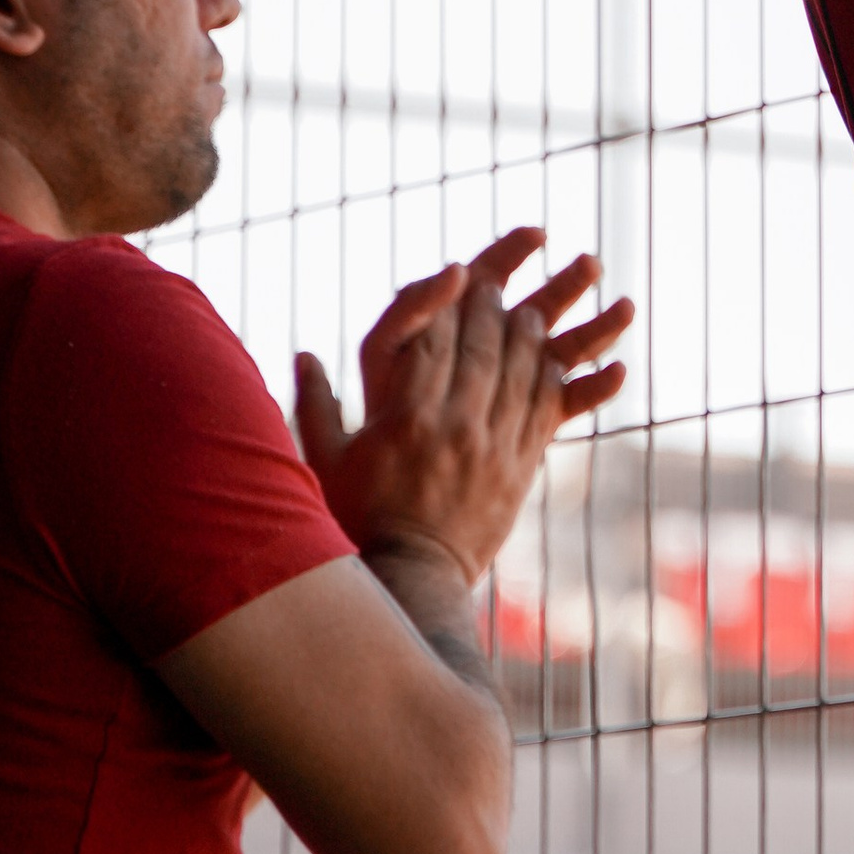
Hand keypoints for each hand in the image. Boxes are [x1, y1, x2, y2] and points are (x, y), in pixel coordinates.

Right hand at [292, 226, 632, 585]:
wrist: (411, 579)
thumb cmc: (358, 520)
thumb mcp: (325, 462)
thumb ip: (315, 405)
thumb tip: (302, 355)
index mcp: (407, 419)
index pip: (434, 341)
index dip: (446, 303)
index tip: (455, 274)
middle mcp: (455, 427)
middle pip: (483, 349)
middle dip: (490, 310)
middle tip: (495, 285)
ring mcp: (494, 449)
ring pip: (521, 374)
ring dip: (528, 337)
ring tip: (531, 311)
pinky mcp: (521, 469)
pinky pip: (544, 411)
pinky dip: (549, 380)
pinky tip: (550, 361)